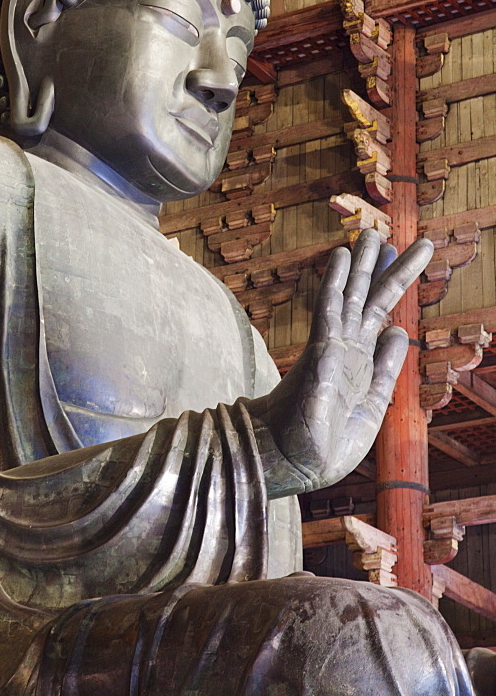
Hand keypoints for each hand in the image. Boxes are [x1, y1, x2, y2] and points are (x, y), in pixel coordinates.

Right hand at [249, 229, 433, 494]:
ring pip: (353, 296)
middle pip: (370, 299)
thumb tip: (399, 331)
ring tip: (372, 232)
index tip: (399, 260)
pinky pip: (330, 308)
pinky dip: (336, 280)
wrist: (296, 463)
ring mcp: (334, 347)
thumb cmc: (326, 445)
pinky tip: (342, 254)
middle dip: (384, 267)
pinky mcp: (321, 351)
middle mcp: (347, 349)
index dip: (391, 288)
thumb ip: (386, 368)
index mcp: (362, 364)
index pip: (380, 316)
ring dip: (364, 264)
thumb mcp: (372, 406)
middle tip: (389, 234)